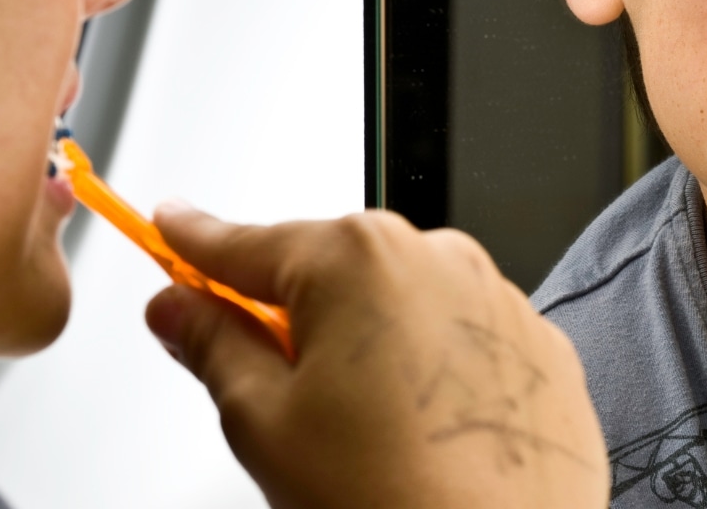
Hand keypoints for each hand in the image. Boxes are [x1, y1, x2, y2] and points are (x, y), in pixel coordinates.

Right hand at [146, 204, 607, 508]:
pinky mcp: (535, 344)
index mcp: (358, 260)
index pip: (249, 243)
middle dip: (296, 317)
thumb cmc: (393, 498)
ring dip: (370, 347)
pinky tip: (422, 434)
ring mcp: (495, 298)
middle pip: (332, 272)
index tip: (171, 225)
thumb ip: (215, 347)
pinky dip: (432, 372)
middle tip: (280, 393)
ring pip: (400, 305)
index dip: (196, 240)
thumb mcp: (265, 422)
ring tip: (367, 433)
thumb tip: (180, 308)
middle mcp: (436, 258)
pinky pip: (460, 338)